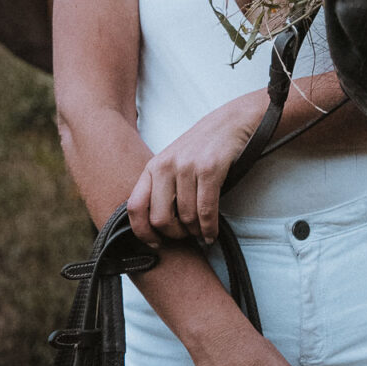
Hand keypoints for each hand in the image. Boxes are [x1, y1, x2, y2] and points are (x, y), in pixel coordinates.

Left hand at [126, 92, 264, 245]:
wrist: (231, 122)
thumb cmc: (202, 147)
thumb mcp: (173, 162)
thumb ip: (161, 188)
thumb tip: (156, 228)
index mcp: (153, 166)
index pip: (135, 207)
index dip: (142, 232)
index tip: (156, 243)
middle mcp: (166, 166)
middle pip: (160, 219)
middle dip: (174, 235)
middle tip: (186, 236)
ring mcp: (187, 166)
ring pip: (186, 218)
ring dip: (196, 232)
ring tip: (202, 232)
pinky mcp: (209, 169)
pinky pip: (206, 211)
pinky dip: (210, 228)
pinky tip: (212, 233)